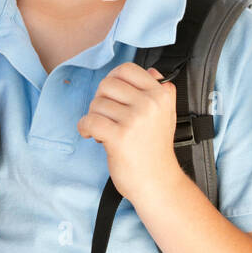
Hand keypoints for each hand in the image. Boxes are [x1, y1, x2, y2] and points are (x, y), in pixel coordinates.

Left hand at [77, 63, 178, 201]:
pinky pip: (89, 120)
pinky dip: (85, 128)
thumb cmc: (156, 150)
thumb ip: (160, 91)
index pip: (126, 70)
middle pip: (107, 84)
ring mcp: (134, 120)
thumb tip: (150, 71)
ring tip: (105, 131)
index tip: (111, 96)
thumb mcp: (167, 115)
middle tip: (106, 117)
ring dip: (94, 117)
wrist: (157, 182)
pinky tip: (92, 135)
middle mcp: (149, 104)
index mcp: (160, 95)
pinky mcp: (119, 137)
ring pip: (97, 103)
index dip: (113, 81)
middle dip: (101, 100)